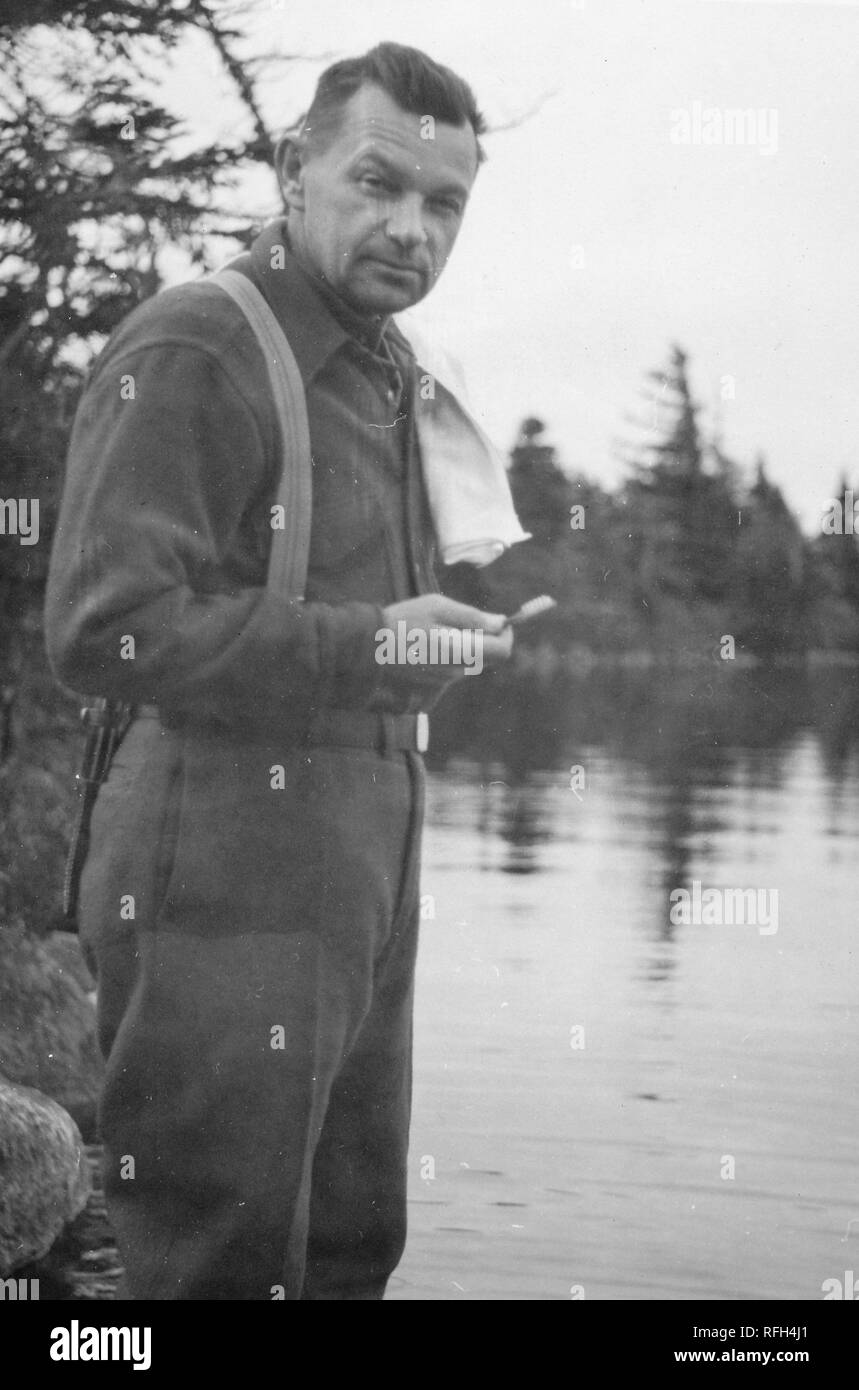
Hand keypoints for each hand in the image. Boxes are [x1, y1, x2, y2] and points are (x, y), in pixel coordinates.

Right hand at [377, 594, 512, 690]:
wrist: (358, 654)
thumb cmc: (399, 623)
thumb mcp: (436, 607)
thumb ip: (471, 617)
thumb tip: (499, 623)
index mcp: (462, 653)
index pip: (502, 651)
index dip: (505, 636)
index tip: (498, 625)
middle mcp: (454, 677)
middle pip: (476, 660)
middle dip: (469, 642)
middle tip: (444, 625)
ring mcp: (437, 692)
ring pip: (453, 670)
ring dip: (446, 655)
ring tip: (416, 640)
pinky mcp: (419, 702)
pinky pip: (433, 683)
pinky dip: (427, 670)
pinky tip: (405, 659)